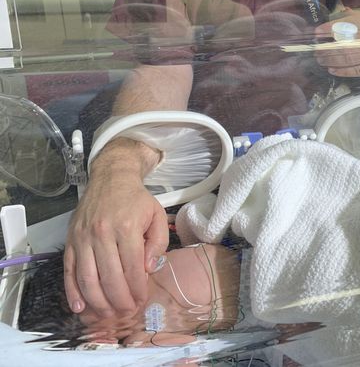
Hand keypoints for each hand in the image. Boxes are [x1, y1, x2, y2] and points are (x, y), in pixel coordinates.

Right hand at [64, 140, 168, 317]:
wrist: (111, 177)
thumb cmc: (136, 199)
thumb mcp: (157, 215)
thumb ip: (158, 243)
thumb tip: (148, 269)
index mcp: (127, 226)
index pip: (132, 268)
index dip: (137, 289)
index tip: (141, 300)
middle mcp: (103, 232)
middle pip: (109, 277)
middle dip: (119, 301)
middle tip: (126, 312)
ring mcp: (83, 237)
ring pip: (88, 278)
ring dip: (97, 302)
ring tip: (108, 315)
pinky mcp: (71, 239)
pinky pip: (69, 270)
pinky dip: (72, 291)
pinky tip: (80, 306)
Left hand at [315, 8, 359, 77]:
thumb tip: (344, 11)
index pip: (348, 25)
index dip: (330, 28)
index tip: (317, 32)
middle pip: (345, 43)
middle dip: (327, 47)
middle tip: (315, 49)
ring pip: (348, 58)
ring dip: (331, 59)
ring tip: (320, 59)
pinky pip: (356, 70)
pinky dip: (342, 71)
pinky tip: (332, 69)